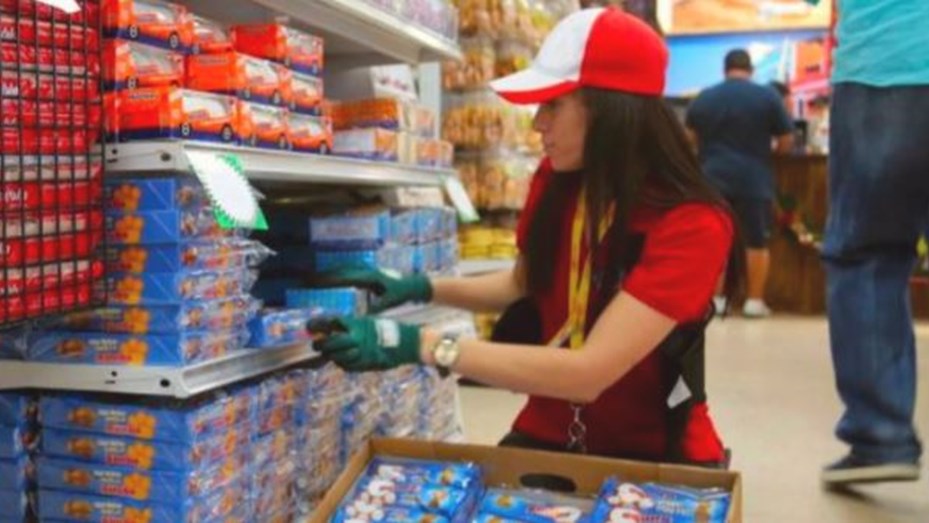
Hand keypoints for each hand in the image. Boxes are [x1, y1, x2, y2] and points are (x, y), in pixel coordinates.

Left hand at [310, 316, 421, 371]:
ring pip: (338, 357)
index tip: (309, 327)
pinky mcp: (366, 364)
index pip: (332, 322)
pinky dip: (343, 364)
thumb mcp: (370, 322)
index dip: (318, 324)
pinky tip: (344, 361)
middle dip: (321, 344)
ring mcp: (361, 352)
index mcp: (358, 323)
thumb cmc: (390, 330)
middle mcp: (357, 338)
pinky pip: (348, 366)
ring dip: (331, 356)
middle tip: (316, 345)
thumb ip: (354, 325)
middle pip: (331, 342)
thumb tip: (334, 328)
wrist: (408, 342)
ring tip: (329, 354)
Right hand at [316, 268, 431, 312]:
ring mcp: (367, 269)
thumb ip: (376, 306)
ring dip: (329, 272)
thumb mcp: (389, 301)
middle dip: (324, 274)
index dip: (330, 278)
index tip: (317, 281)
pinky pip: (349, 270)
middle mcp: (366, 270)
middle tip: (307, 278)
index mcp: (370, 276)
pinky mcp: (367, 272)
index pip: (345, 276)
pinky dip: (337, 273)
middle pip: (341, 270)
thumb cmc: (401, 293)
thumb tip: (364, 315)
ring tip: (313, 277)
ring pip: (343, 268)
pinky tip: (329, 277)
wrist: (412, 284)